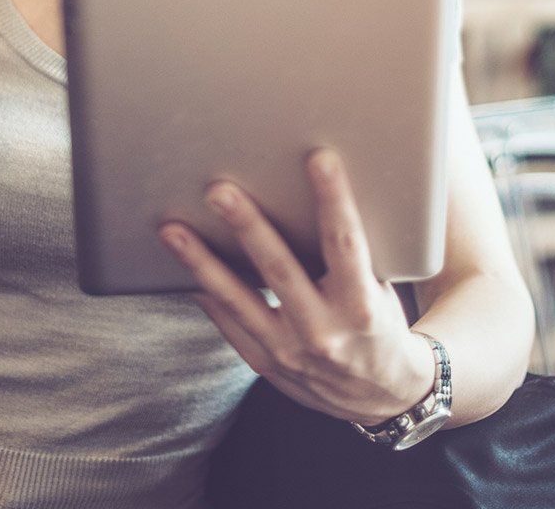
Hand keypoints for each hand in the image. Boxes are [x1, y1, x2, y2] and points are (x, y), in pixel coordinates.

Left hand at [159, 148, 436, 425]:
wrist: (382, 395)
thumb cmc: (380, 323)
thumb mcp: (380, 289)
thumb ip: (349, 254)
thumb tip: (306, 195)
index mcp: (361, 306)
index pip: (345, 243)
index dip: (334, 199)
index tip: (319, 158)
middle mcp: (324, 331)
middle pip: (279, 270)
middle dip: (247, 227)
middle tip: (219, 191)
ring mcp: (290, 351)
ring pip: (238, 301)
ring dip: (202, 262)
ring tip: (172, 229)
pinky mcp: (266, 363)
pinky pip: (228, 325)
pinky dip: (206, 295)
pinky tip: (181, 268)